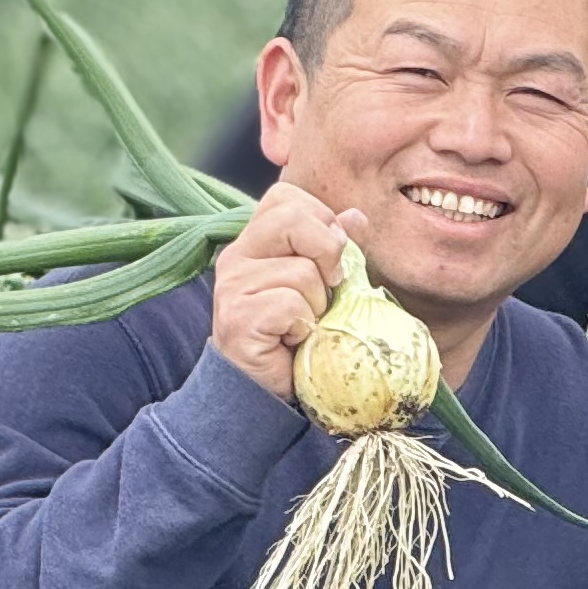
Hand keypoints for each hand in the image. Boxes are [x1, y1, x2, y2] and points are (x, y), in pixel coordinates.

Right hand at [207, 186, 357, 400]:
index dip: (319, 218)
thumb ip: (336, 248)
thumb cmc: (297, 334)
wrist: (266, 392)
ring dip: (318, 304)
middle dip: (327, 253)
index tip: (328, 258)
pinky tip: (291, 339)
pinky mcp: (237, 318)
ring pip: (302, 271)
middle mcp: (236, 256)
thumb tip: (356, 217)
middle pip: (292, 219)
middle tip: (326, 288)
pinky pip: (291, 305)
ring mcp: (232, 287)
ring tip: (303, 323)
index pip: (285, 196)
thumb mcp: (323, 284)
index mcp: (255, 240)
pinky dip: (304, 326)